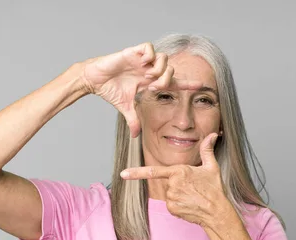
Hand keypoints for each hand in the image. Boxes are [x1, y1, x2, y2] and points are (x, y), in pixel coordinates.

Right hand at [82, 42, 203, 137]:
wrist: (94, 80)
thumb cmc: (110, 90)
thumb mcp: (125, 108)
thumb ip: (133, 120)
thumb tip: (135, 136)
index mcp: (150, 81)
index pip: (173, 81)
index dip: (187, 83)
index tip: (201, 86)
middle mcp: (149, 69)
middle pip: (171, 70)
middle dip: (166, 80)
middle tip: (154, 88)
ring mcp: (142, 60)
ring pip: (163, 58)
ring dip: (159, 69)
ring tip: (147, 77)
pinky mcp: (133, 52)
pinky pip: (149, 48)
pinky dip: (149, 55)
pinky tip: (143, 63)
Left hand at [120, 133, 229, 226]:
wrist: (217, 212)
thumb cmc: (215, 189)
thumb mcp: (212, 167)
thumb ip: (207, 150)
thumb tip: (212, 135)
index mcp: (179, 171)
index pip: (153, 171)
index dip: (136, 173)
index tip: (123, 174)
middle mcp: (172, 185)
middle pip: (168, 183)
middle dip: (178, 185)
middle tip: (193, 188)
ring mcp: (171, 198)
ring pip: (169, 194)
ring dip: (179, 195)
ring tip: (193, 197)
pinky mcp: (172, 209)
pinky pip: (171, 205)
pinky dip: (179, 205)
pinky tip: (190, 205)